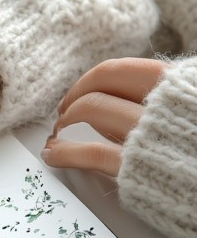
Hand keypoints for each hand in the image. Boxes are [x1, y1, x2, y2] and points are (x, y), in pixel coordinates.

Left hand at [41, 58, 167, 175]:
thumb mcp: (191, 110)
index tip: (80, 90)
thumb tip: (120, 103)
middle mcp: (162, 102)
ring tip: (56, 132)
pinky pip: (93, 153)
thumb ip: (162, 102)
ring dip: (67, 118)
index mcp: (176, 85)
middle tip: (64, 110)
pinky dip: (66, 153)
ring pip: (92, 109)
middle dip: (75, 95)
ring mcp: (149, 133)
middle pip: (102, 82)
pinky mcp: (138, 167)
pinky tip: (53, 155)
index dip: (91, 80)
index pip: (121, 70)